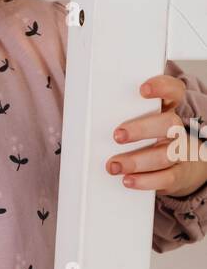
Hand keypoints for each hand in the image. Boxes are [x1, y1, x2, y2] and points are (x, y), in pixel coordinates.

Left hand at [107, 75, 206, 197]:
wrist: (183, 167)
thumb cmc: (153, 140)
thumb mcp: (145, 123)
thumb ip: (125, 116)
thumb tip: (85, 116)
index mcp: (169, 111)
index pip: (174, 91)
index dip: (162, 87)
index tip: (142, 90)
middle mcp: (177, 130)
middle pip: (170, 123)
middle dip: (142, 129)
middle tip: (117, 135)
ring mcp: (181, 152)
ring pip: (166, 154)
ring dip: (137, 161)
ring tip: (113, 165)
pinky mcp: (178, 175)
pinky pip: (166, 178)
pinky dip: (145, 181)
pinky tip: (128, 180)